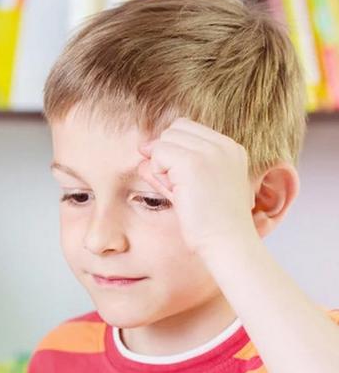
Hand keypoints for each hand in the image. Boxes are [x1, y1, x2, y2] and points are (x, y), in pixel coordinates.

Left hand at [137, 118, 257, 259]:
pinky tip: (173, 191)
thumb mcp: (191, 191)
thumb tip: (142, 155)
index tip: (178, 180)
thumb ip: (170, 171)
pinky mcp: (194, 162)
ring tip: (176, 190)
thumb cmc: (210, 226)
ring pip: (165, 139)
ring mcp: (210, 151)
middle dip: (166, 156)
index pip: (189, 130)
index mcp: (230, 149)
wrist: (228, 242)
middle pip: (175, 130)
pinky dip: (157, 172)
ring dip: (161, 164)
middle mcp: (223, 144)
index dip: (173, 153)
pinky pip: (159, 152)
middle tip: (175, 186)